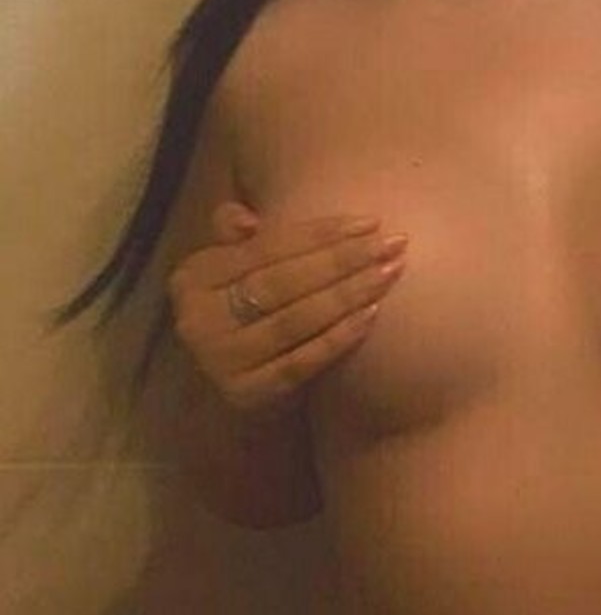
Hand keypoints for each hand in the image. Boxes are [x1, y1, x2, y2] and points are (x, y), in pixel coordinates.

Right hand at [167, 203, 408, 416]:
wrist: (237, 383)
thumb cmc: (244, 312)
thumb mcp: (233, 268)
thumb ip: (235, 232)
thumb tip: (248, 220)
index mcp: (193, 277)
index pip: (266, 247)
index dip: (321, 233)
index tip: (370, 222)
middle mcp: (199, 319)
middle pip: (283, 282)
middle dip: (343, 260)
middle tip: (392, 245)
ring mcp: (221, 361)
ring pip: (295, 320)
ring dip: (348, 295)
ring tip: (389, 273)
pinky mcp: (246, 394)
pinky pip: (301, 362)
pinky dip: (339, 338)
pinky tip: (371, 315)